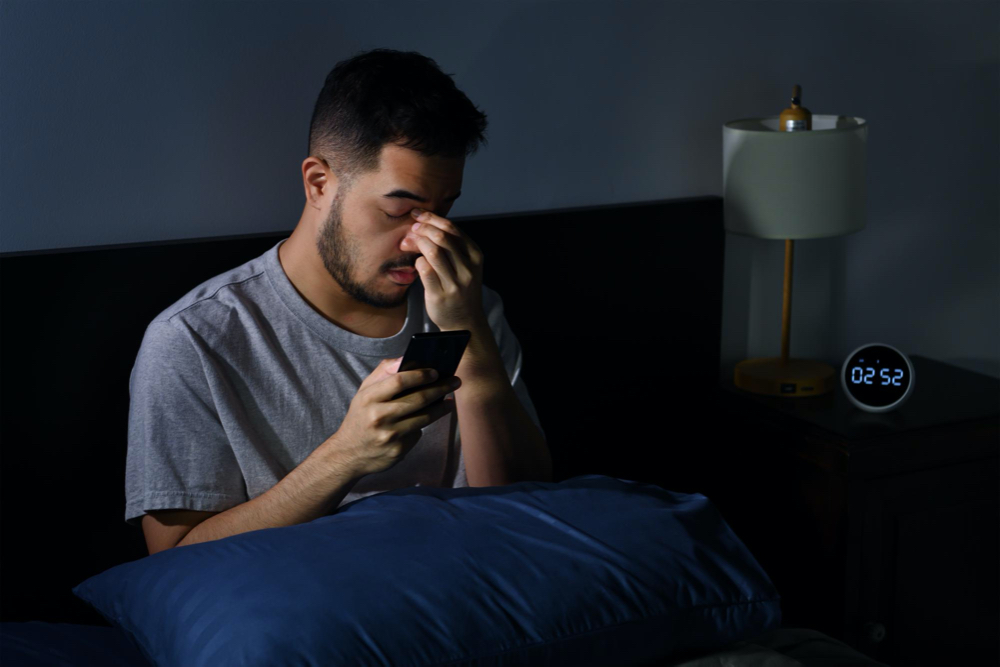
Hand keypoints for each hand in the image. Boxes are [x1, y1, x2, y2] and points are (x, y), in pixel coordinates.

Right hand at [328, 356, 460, 477]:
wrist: (348, 454)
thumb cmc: (361, 417)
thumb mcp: (364, 392)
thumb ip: (383, 373)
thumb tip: (406, 358)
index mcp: (369, 398)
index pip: (398, 380)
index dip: (420, 375)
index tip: (436, 372)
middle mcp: (379, 417)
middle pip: (418, 399)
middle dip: (441, 388)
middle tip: (455, 381)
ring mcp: (389, 435)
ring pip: (424, 418)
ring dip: (441, 407)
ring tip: (450, 400)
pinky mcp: (398, 451)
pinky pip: (418, 433)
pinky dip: (424, 425)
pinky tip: (428, 418)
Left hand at [401, 209, 486, 331]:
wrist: (465, 321)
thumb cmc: (461, 288)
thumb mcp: (465, 265)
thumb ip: (451, 246)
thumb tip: (424, 223)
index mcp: (475, 255)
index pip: (452, 228)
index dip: (432, 218)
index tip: (418, 214)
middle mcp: (468, 268)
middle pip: (442, 237)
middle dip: (423, 228)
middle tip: (412, 228)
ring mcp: (455, 282)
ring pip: (433, 251)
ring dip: (418, 242)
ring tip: (408, 242)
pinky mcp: (440, 294)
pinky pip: (424, 270)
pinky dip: (417, 261)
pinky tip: (416, 262)